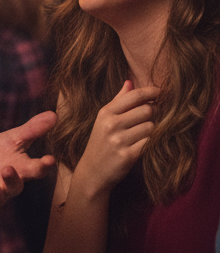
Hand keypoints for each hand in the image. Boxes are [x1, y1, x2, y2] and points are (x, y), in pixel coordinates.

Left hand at [0, 110, 56, 210]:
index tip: (50, 160)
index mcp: (22, 170)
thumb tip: (55, 114)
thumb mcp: (13, 140)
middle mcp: (9, 185)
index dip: (44, 166)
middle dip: (12, 180)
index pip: (36, 170)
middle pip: (15, 186)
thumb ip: (33, 130)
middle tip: (8, 169)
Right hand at [78, 80, 155, 196]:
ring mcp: (119, 140)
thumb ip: (118, 100)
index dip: (150, 92)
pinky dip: (150, 143)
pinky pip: (150, 143)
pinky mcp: (128, 155)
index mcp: (105, 113)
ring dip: (152, 130)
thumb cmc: (101, 142)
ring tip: (143, 134)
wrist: (92, 171)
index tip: (160, 93)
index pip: (134, 96)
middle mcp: (111, 124)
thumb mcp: (103, 119)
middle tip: (149, 119)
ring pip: (151, 127)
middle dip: (153, 114)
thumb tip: (130, 82)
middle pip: (147, 110)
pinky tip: (143, 145)